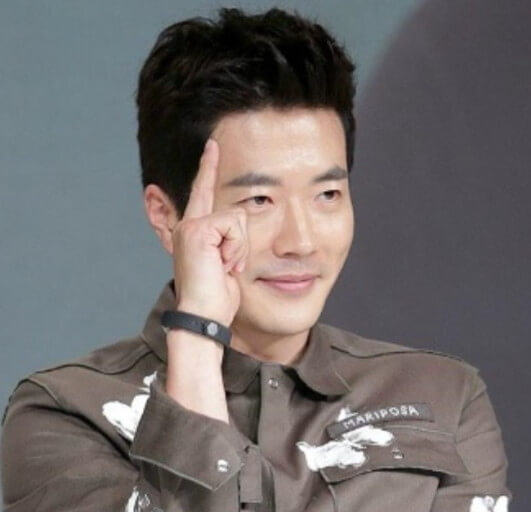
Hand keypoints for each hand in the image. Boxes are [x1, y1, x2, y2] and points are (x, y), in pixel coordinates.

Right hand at [171, 138, 247, 326]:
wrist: (202, 316)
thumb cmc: (215, 297)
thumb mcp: (224, 265)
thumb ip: (227, 244)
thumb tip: (237, 235)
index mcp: (195, 232)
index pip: (204, 193)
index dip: (208, 168)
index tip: (213, 144)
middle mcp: (190, 224)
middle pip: (234, 212)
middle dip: (238, 245)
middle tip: (224, 267)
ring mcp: (192, 226)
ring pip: (238, 219)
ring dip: (239, 248)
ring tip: (225, 267)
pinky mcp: (198, 229)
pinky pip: (235, 226)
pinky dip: (236, 249)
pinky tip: (223, 265)